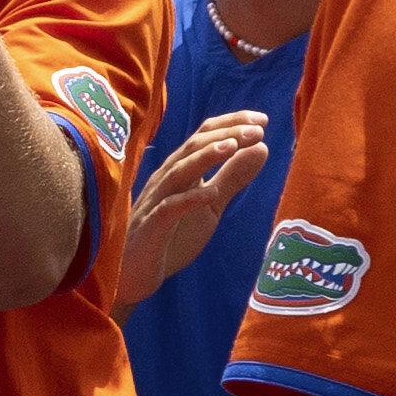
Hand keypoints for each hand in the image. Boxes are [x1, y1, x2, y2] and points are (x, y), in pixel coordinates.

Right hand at [112, 110, 272, 305]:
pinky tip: (211, 194)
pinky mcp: (151, 227)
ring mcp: (156, 201)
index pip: (204, 135)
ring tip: (233, 146)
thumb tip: (262, 147)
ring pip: (179, 171)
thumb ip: (233, 177)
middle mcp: (166, 179)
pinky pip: (168, 209)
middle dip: (225, 134)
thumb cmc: (170, 236)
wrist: (133, 275)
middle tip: (257, 129)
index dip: (231, 124)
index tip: (262, 119)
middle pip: (193, 146)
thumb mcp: (211, 205)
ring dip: (206, 156)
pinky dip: (189, 199)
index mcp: (180, 170)